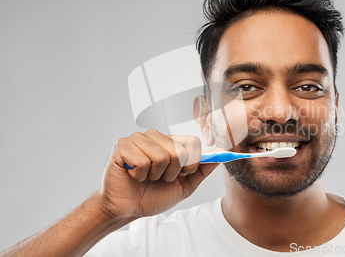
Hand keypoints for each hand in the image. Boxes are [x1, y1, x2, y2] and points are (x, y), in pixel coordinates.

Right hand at [97, 129, 220, 219]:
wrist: (127, 208)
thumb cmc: (152, 196)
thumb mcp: (184, 185)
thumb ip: (201, 169)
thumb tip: (221, 153)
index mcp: (171, 143)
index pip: (193, 142)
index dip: (192, 163)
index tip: (182, 174)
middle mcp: (155, 137)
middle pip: (179, 151)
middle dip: (172, 173)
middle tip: (159, 178)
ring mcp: (138, 139)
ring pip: (161, 156)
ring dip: (155, 175)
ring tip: (146, 177)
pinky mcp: (122, 146)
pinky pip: (142, 161)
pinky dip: (139, 175)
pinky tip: (133, 175)